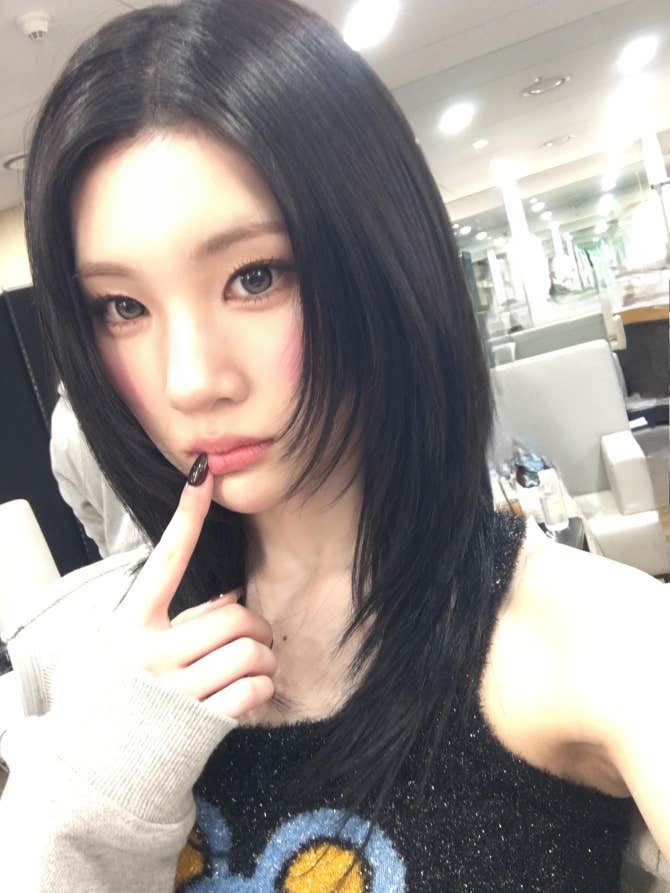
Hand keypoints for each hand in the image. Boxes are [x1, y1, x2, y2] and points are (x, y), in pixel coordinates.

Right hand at [108, 458, 276, 717]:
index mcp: (131, 625)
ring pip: (250, 652)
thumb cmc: (114, 697)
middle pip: (234, 616)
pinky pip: (254, 690)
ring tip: (254, 665)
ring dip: (265, 657)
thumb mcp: (124, 647)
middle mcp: (152, 655)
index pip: (167, 559)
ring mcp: (176, 692)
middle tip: (253, 635)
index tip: (203, 476)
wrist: (91, 770)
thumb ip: (167, 619)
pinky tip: (250, 689)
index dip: (187, 515)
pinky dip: (263, 686)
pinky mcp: (199, 726)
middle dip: (256, 624)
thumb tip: (230, 599)